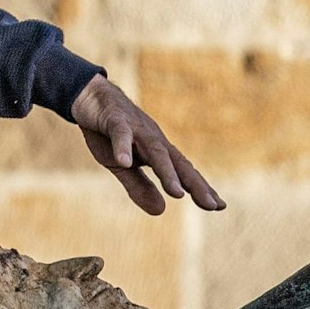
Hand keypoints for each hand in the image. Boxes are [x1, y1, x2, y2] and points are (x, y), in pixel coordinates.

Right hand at [70, 75, 225, 215]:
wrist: (90, 97)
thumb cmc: (111, 133)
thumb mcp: (123, 167)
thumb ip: (140, 187)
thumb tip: (161, 211)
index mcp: (158, 151)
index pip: (184, 171)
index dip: (201, 188)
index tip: (220, 206)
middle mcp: (153, 139)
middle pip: (178, 163)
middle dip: (195, 184)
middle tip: (211, 205)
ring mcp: (136, 128)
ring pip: (155, 151)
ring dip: (167, 172)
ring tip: (177, 193)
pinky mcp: (115, 119)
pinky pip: (121, 133)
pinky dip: (123, 147)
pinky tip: (125, 161)